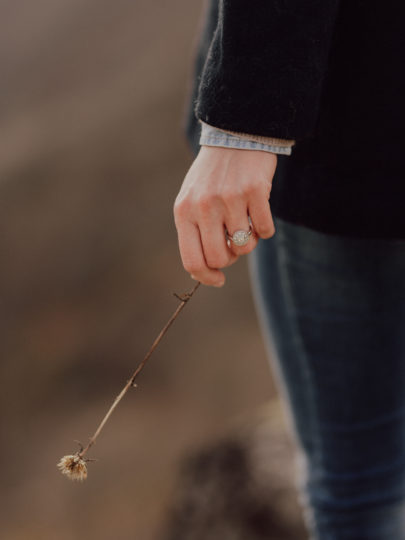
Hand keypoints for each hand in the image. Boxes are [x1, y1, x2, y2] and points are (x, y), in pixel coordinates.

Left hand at [173, 145, 276, 286]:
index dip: (206, 277)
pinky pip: (265, 230)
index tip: (218, 280)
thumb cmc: (212, 176)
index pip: (192, 260)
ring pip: (245, 246)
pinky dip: (265, 228)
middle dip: (230, 258)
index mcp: (184, 211)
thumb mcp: (192, 200)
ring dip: (249, 240)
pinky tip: (258, 211)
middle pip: (220, 258)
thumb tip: (204, 271)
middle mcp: (204, 206)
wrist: (234, 135)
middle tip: (233, 243)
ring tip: (245, 220)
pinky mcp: (255, 191)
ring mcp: (230, 199)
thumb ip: (194, 232)